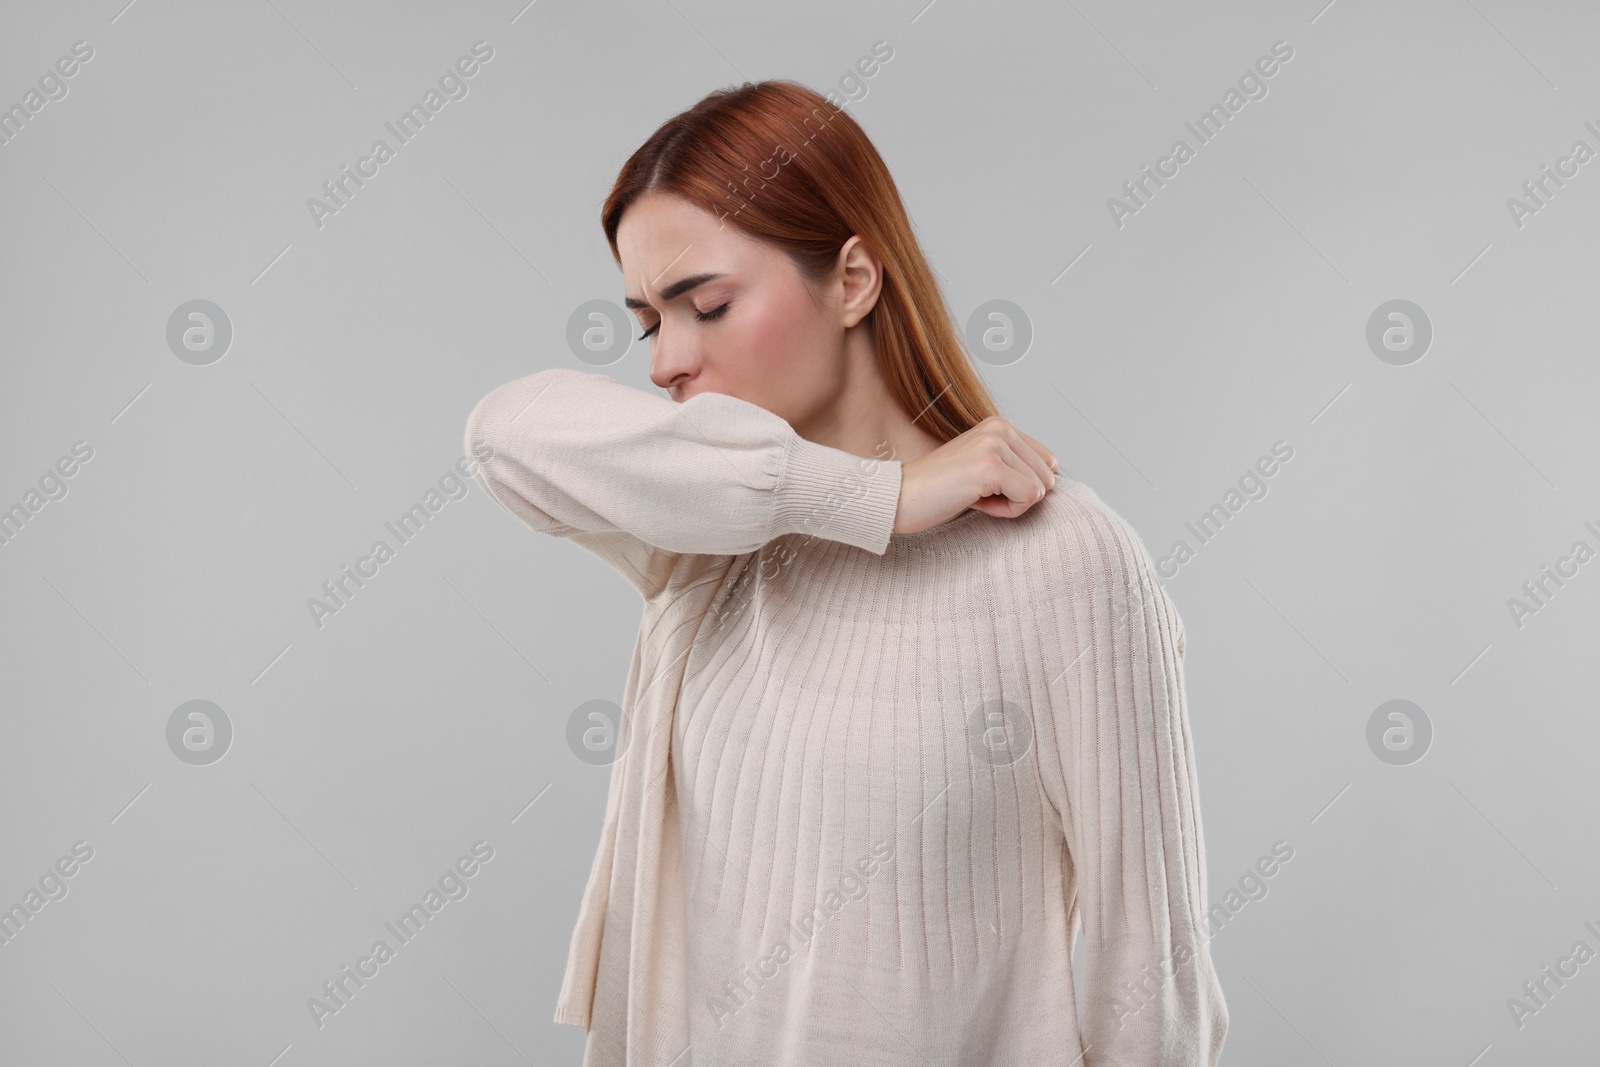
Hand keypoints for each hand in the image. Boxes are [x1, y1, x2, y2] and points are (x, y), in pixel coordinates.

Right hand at [894, 416, 1058, 533]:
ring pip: (1039, 489)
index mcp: (999, 425)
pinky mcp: (990, 467)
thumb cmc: (937, 490)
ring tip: (973, 496)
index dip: (1022, 485)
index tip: (986, 487)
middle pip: (1047, 477)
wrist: (898, 497)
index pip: (1048, 462)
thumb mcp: (982, 468)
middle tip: (978, 494)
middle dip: (1018, 495)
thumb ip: (1014, 466)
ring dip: (1010, 504)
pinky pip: (1028, 498)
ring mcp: (994, 446)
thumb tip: (1052, 481)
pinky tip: (974, 502)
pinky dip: (1005, 511)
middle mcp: (999, 429)